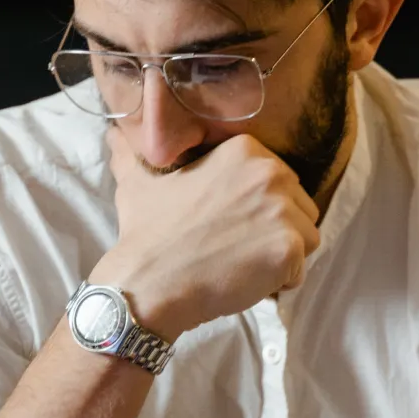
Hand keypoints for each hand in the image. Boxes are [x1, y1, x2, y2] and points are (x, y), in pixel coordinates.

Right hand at [93, 127, 320, 337]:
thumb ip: (132, 151)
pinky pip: (299, 272)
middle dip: (273, 230)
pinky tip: (243, 281)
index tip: (227, 223)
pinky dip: (276, 283)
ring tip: (238, 264)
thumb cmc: (147, 232)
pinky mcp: (289, 249)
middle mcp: (271, 174)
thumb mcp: (139, 180)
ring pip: (305, 239)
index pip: (279, 181)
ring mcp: (283, 212)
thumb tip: (113, 133)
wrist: (149, 281)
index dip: (257, 208)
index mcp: (246, 151)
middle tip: (232, 247)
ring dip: (278, 257)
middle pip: (299, 207)